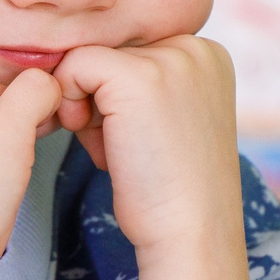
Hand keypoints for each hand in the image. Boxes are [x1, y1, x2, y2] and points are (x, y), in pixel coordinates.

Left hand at [55, 39, 261, 279]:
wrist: (191, 233)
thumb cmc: (172, 191)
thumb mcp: (171, 120)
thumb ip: (146, 84)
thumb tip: (82, 64)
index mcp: (209, 55)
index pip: (134, 52)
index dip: (121, 98)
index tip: (140, 140)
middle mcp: (195, 47)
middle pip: (111, 51)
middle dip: (102, 100)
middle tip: (128, 148)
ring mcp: (169, 58)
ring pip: (89, 60)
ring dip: (87, 107)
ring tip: (118, 148)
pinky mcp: (135, 77)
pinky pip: (73, 67)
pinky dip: (71, 105)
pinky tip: (99, 144)